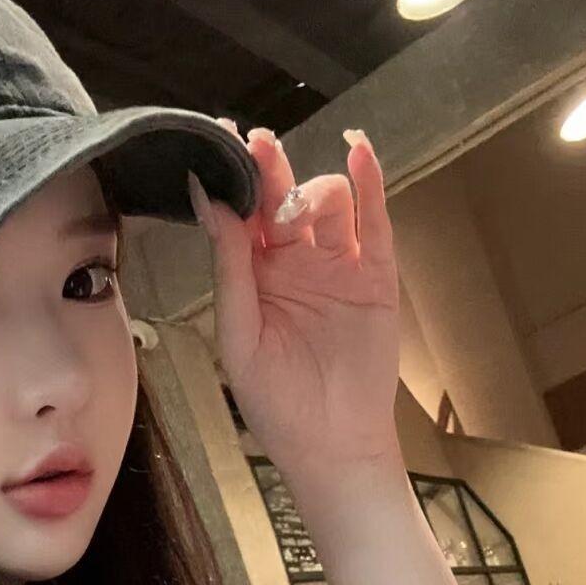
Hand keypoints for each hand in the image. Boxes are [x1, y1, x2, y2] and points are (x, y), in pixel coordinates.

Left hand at [188, 123, 401, 494]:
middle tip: (258, 145)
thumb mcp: (239, 335)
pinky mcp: (377, 276)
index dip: (234, 177)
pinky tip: (359, 153)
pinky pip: (375, 220)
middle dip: (269, 168)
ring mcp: (338, 267)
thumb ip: (228, 267)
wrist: (332, 445)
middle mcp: (295, 264)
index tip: (222, 139)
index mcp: (254, 278)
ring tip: (296, 211)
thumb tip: (209, 201)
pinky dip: (370, 183)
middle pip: (282, 197)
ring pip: (327, 202)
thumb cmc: (277, 404)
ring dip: (311, 190)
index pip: (241, 215)